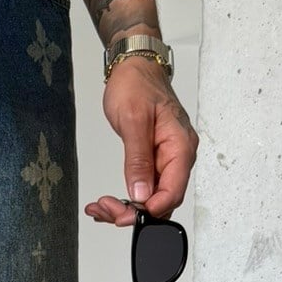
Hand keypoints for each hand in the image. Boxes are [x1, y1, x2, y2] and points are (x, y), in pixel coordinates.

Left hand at [85, 56, 198, 226]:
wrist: (135, 67)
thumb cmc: (136, 85)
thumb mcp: (133, 121)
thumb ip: (138, 160)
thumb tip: (141, 194)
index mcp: (180, 146)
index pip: (173, 191)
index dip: (152, 209)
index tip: (128, 214)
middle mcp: (178, 156)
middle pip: (163, 200)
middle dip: (135, 212)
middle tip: (106, 209)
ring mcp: (167, 159)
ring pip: (153, 198)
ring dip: (128, 208)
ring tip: (101, 207)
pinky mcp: (155, 160)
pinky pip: (145, 188)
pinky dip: (127, 199)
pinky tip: (107, 203)